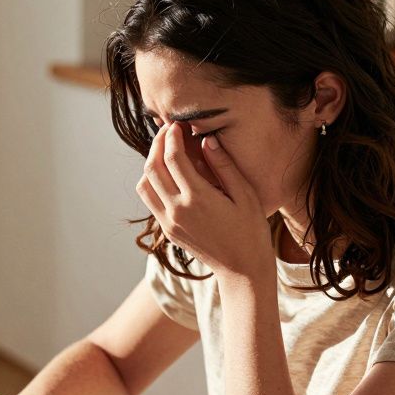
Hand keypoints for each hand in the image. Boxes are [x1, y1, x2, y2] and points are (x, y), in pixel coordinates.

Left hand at [137, 122, 272, 281]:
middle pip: (152, 167)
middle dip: (157, 144)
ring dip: (150, 163)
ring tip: (165, 150)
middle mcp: (177, 210)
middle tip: (168, 131)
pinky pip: (149, 200)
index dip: (172, 136)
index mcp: (197, 198)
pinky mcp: (167, 230)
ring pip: (144, 185)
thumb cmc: (250, 230)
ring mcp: (169, 222)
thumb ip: (224, 166)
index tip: (177, 124)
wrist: (241, 269)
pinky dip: (152, 182)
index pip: (172, 157)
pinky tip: (167, 174)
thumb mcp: (245, 195)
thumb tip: (206, 140)